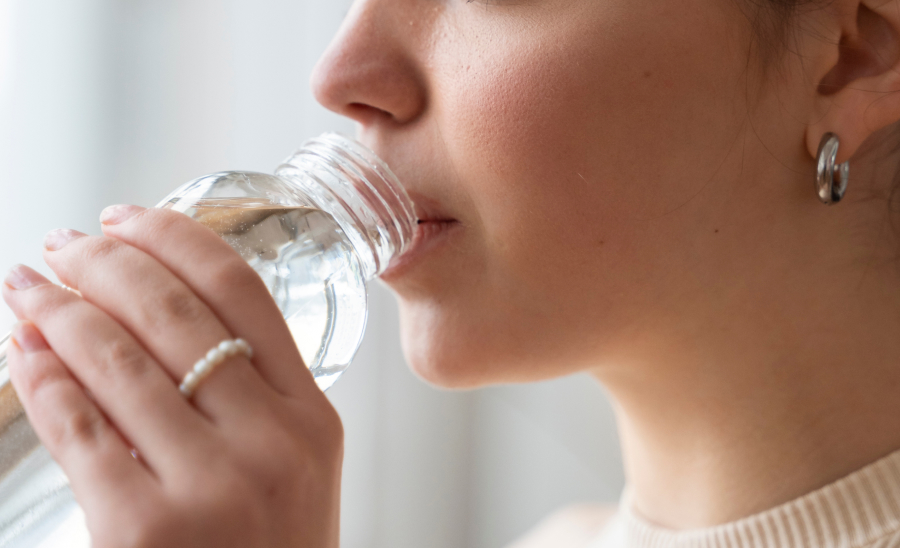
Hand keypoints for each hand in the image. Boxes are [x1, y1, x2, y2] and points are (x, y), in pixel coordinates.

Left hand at [2, 205, 342, 547]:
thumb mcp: (293, 467)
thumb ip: (254, 395)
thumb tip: (160, 312)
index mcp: (312, 418)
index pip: (242, 291)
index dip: (176, 238)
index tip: (128, 215)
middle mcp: (269, 442)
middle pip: (172, 312)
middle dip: (104, 262)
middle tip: (63, 244)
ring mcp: (209, 486)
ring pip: (117, 361)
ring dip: (59, 310)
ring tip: (30, 288)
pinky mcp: (143, 529)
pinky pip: (78, 428)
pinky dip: (41, 377)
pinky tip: (22, 350)